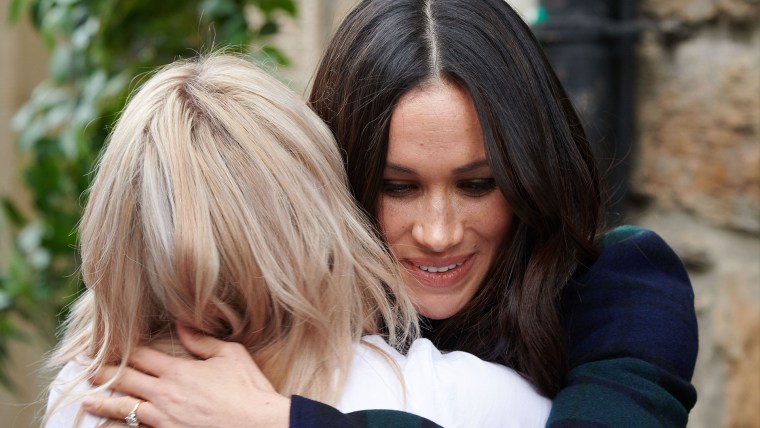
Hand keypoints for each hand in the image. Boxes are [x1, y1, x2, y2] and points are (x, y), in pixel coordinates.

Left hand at [82, 323, 290, 427]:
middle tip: (87, 369)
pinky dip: (124, 426)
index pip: (142, 355)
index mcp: (178, 372)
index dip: (124, 348)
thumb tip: (181, 324)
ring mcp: (165, 419)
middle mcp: (165, 395)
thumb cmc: (248, 389)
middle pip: (126, 380)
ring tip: (87, 401)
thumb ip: (201, 340)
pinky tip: (115, 425)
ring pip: (126, 409)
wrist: (258, 425)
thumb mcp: (230, 355)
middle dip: (104, 373)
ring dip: (104, 403)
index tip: (109, 343)